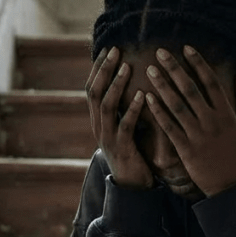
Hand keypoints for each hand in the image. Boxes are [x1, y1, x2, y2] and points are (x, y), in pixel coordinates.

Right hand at [85, 47, 153, 189]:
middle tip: (116, 50)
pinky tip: (143, 95)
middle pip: (94, 92)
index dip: (98, 68)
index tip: (109, 48)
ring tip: (127, 67)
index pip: (92, 88)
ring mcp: (108, 139)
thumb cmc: (133, 154)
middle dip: (103, 70)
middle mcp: (98, 127)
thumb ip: (123, 110)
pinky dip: (133, 109)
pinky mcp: (122, 149)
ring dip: (116, 85)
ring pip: (106, 107)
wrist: (132, 188)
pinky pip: (125, 126)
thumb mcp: (124, 129)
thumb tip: (132, 84)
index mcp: (98, 121)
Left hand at [145, 46, 235, 197]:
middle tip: (160, 52)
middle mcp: (211, 121)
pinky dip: (158, 111)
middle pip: (190, 89)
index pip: (211, 82)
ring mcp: (197, 135)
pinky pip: (169, 127)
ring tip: (150, 69)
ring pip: (177, 105)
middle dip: (175, 69)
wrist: (229, 185)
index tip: (186, 48)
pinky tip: (147, 98)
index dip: (198, 63)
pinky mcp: (185, 148)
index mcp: (226, 114)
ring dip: (162, 86)